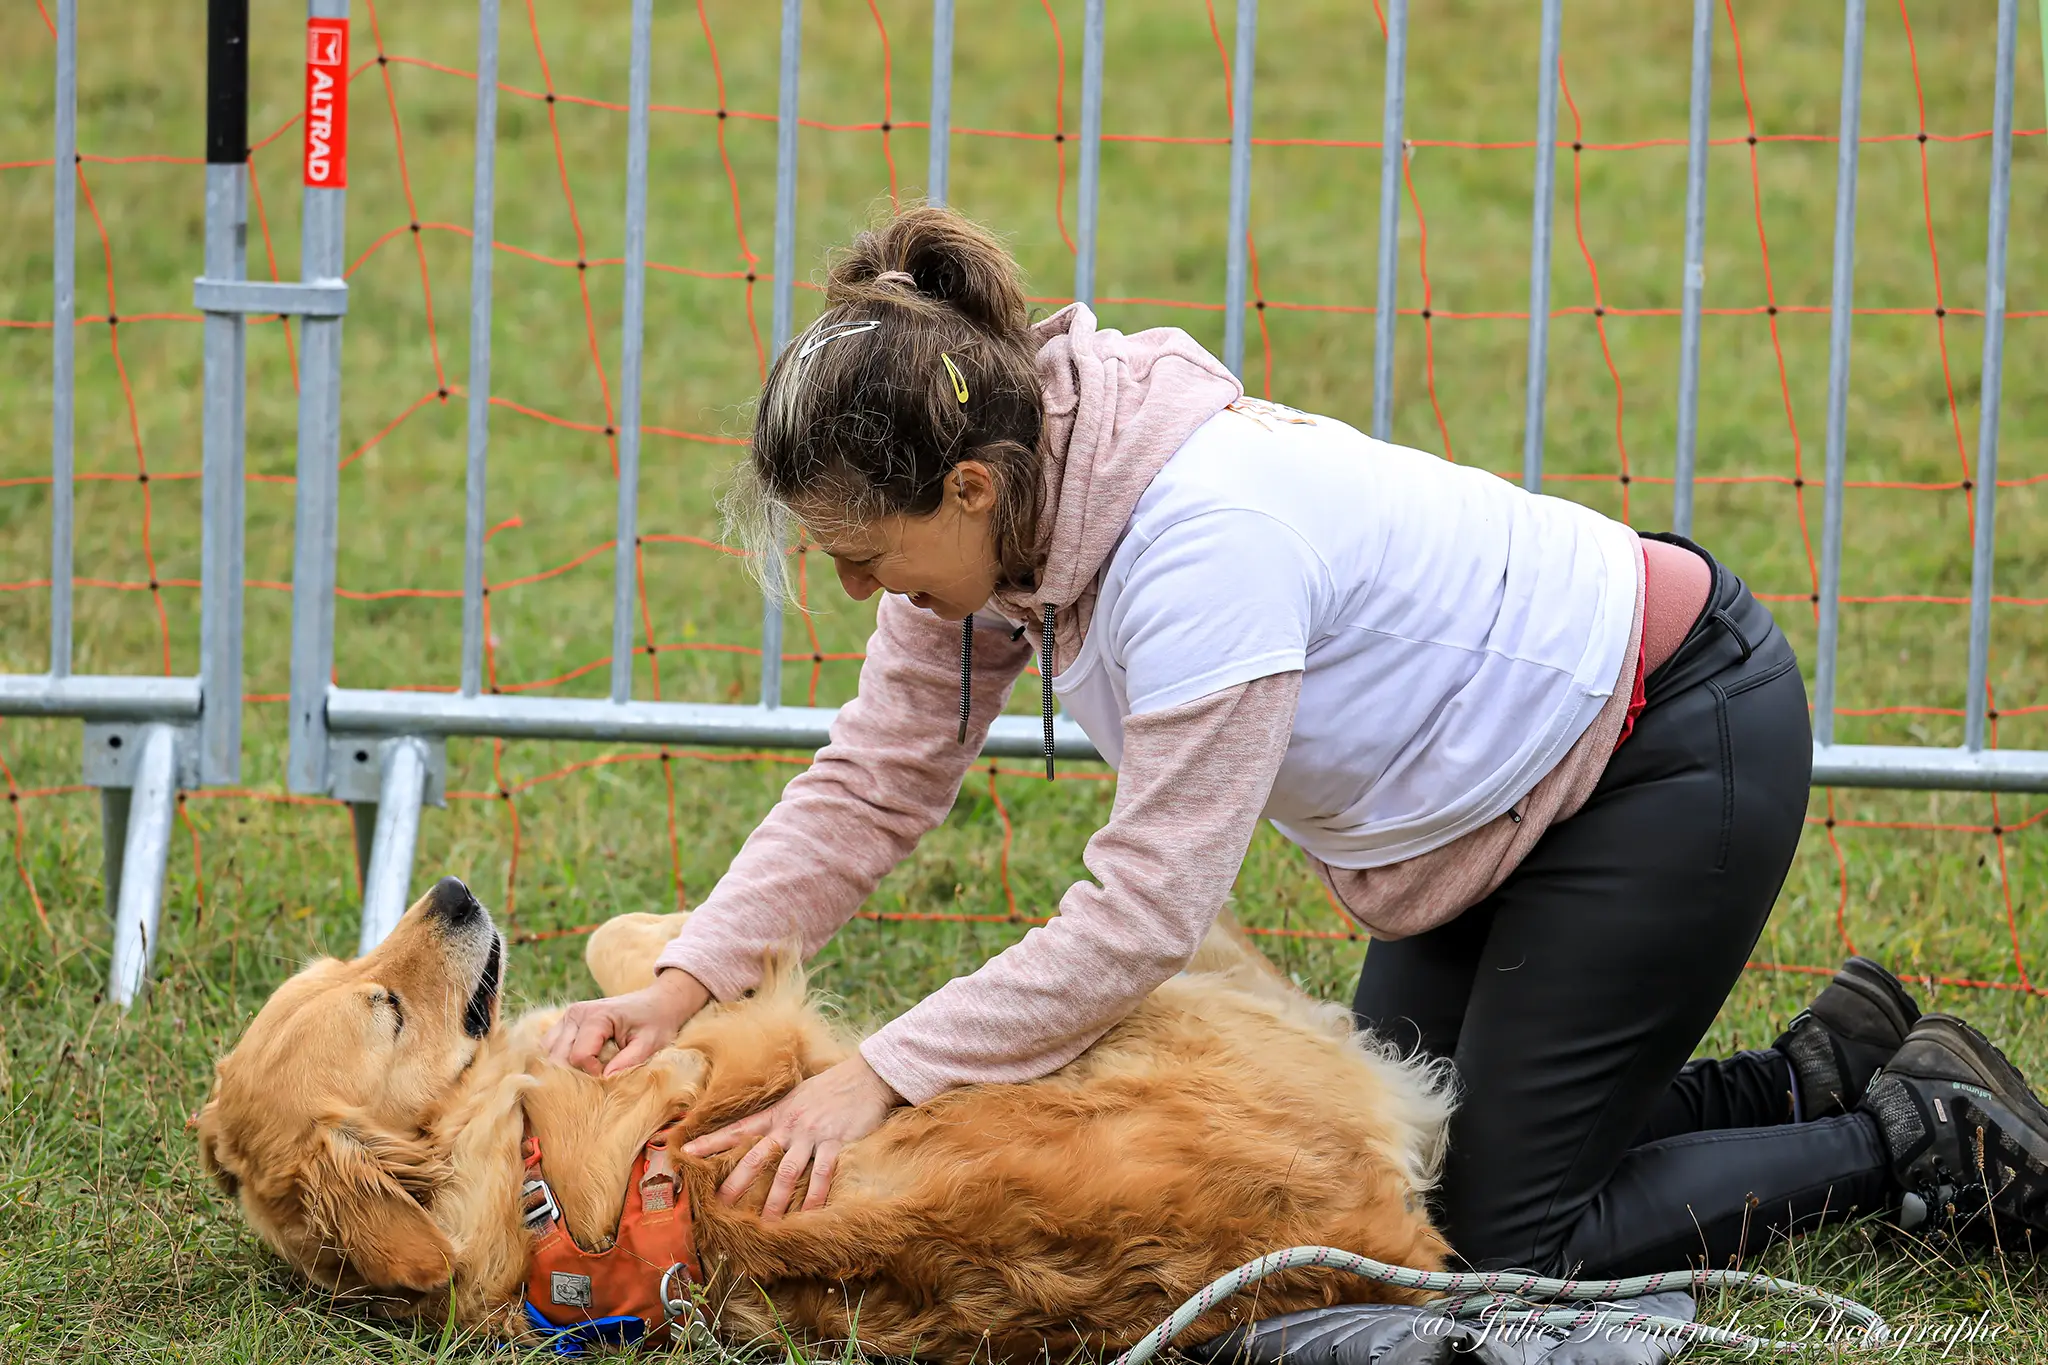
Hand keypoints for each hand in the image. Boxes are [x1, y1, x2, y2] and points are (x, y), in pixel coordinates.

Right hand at [543, 968, 710, 1077]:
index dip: (592, 1074)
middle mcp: (576, 1014)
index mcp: (597, 1017)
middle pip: (557, 1057)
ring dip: (562, 1069)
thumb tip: (605, 1078)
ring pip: (548, 1053)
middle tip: (596, 1083)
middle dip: (573, 1075)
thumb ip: (628, 1061)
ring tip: (586, 1075)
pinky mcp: (565, 1023)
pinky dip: (559, 1061)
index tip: (611, 1076)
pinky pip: (550, 1047)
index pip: (578, 1057)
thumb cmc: (656, 1023)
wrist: (658, 1002)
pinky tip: (577, 1069)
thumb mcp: (650, 1043)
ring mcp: (567, 1017)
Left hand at [683, 1055, 901, 1218]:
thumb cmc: (830, 1088)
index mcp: (777, 1114)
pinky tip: (808, 1215)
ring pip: (788, 1172)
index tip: (687, 1153)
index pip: (737, 1129)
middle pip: (756, 1157)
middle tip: (719, 1207)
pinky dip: (815, 1196)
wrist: (865, 1077)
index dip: (711, 1142)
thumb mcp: (797, 1097)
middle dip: (736, 1183)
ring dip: (774, 1200)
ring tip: (764, 1225)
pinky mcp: (836, 1142)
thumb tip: (759, 1133)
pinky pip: (823, 1174)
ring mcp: (812, 1134)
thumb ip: (778, 1116)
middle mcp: (790, 1125)